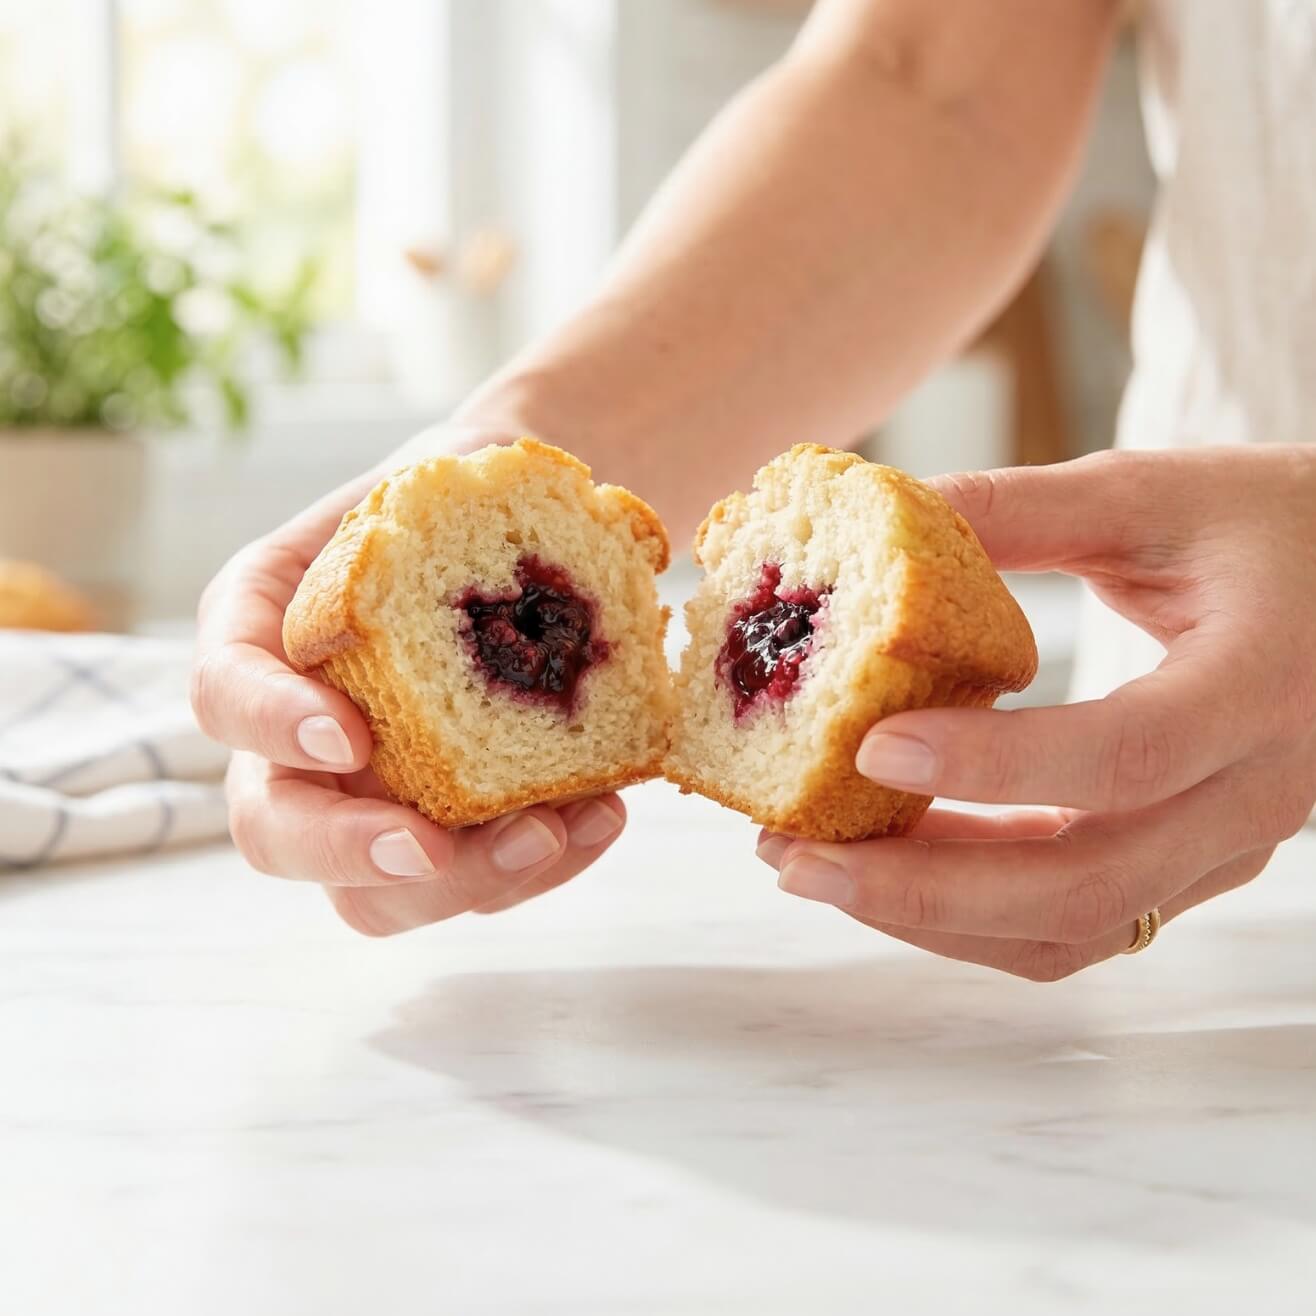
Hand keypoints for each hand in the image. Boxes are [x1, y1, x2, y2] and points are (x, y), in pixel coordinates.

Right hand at [191, 426, 627, 935]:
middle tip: (428, 846)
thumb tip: (566, 553)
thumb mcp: (443, 481)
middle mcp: (294, 736)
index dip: (272, 726)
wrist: (516, 538)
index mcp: (263, 634)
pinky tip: (600, 815)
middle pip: (273, 829)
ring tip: (561, 827)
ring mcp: (365, 799)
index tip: (350, 736)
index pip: (224, 694)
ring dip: (465, 881)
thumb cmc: (464, 499)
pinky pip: (470, 884)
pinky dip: (538, 866)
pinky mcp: (443, 834)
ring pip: (372, 894)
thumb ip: (447, 517)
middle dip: (346, 850)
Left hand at [760, 446, 1315, 979]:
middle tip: (795, 856)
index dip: (995, 765)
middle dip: (922, 886)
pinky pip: (1078, 923)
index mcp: (1262, 685)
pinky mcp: (1189, 864)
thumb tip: (880, 515)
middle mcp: (1255, 793)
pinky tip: (892, 867)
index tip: (871, 745)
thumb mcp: (1152, 493)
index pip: (1128, 754)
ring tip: (815, 868)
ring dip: (932, 917)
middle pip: (1087, 886)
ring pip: (1074, 928)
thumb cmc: (1270, 525)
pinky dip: (975, 914)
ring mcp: (1225, 847)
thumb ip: (1020, 508)